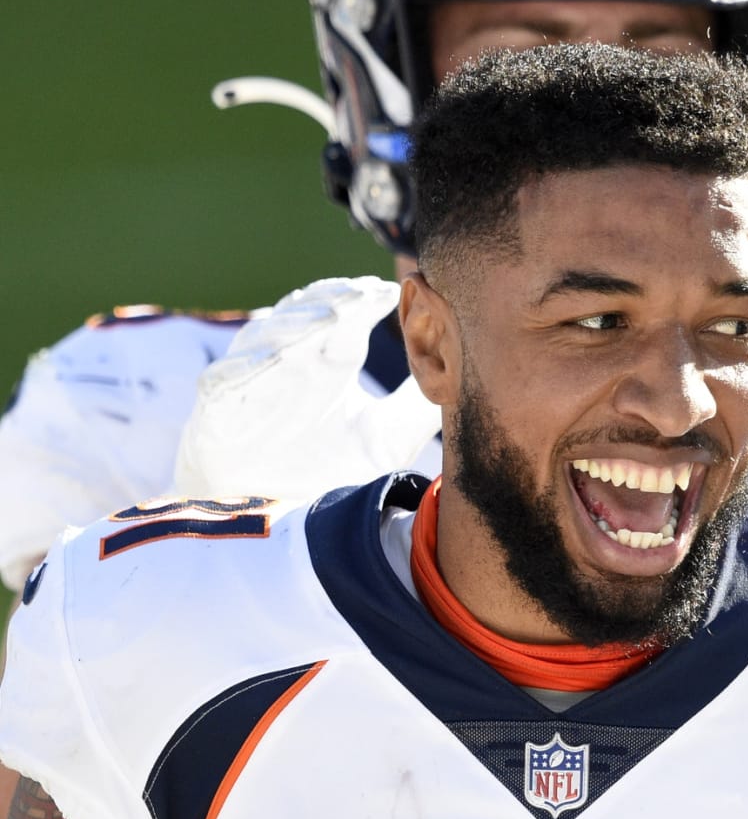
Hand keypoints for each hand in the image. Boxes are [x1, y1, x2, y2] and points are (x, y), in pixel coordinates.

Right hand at [173, 276, 441, 499]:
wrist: (282, 527)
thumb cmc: (332, 474)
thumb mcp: (389, 438)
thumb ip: (417, 404)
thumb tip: (459, 372)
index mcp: (327, 361)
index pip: (343, 316)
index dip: (361, 298)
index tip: (390, 291)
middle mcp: (288, 362)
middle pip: (304, 314)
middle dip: (332, 299)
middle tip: (360, 293)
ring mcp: (250, 381)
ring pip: (267, 337)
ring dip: (296, 323)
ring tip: (329, 315)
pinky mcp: (217, 409)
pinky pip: (226, 378)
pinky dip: (247, 366)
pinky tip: (273, 358)